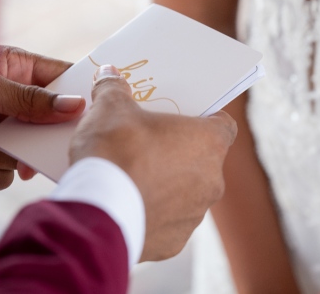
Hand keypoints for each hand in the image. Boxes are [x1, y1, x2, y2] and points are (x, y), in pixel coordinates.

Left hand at [0, 46, 85, 190]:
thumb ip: (31, 99)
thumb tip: (75, 105)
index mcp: (15, 68)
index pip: (60, 77)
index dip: (80, 90)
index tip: (102, 104)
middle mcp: (12, 100)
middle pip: (50, 121)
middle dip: (43, 136)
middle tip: (51, 147)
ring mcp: (0, 131)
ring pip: (28, 152)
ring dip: (8, 154)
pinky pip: (6, 174)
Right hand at [71, 65, 237, 260]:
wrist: (97, 211)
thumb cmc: (114, 151)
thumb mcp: (109, 108)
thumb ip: (114, 89)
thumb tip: (110, 75)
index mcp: (208, 143)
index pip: (223, 125)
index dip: (204, 119)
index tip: (182, 117)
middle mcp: (212, 181)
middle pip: (202, 160)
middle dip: (178, 153)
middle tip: (147, 144)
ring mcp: (194, 216)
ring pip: (185, 194)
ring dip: (166, 185)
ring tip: (132, 176)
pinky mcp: (173, 244)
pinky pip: (166, 222)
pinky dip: (151, 213)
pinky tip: (126, 203)